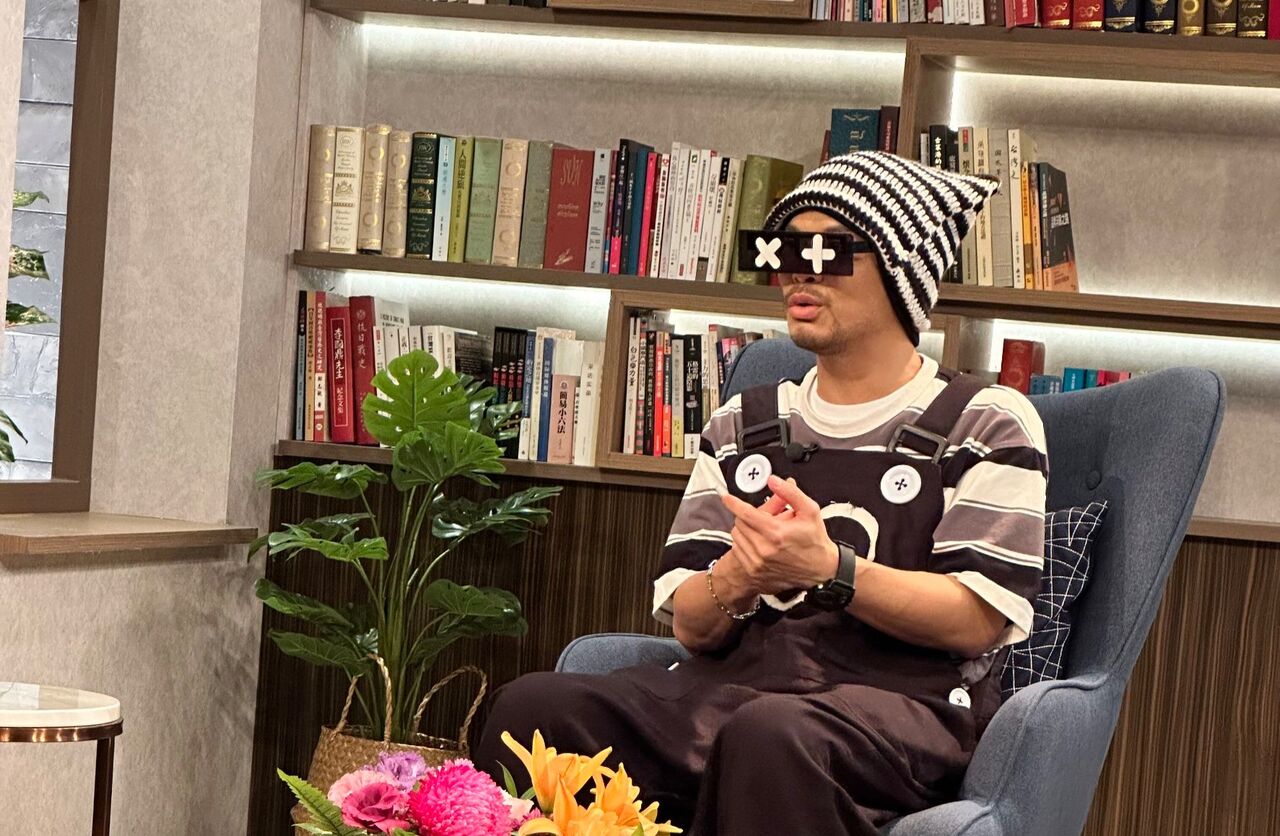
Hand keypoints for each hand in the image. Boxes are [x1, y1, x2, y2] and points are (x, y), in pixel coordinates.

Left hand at [719, 475, 837, 595]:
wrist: (820, 569)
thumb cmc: (815, 540)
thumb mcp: (809, 510)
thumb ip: (790, 493)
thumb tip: (773, 481)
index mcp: (776, 532)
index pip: (745, 513)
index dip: (733, 502)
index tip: (726, 497)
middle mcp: (764, 548)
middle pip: (739, 522)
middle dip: (747, 515)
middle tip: (762, 516)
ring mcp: (758, 561)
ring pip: (737, 535)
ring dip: (744, 528)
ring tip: (762, 529)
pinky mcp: (755, 570)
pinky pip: (738, 549)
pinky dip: (744, 542)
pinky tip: (759, 542)